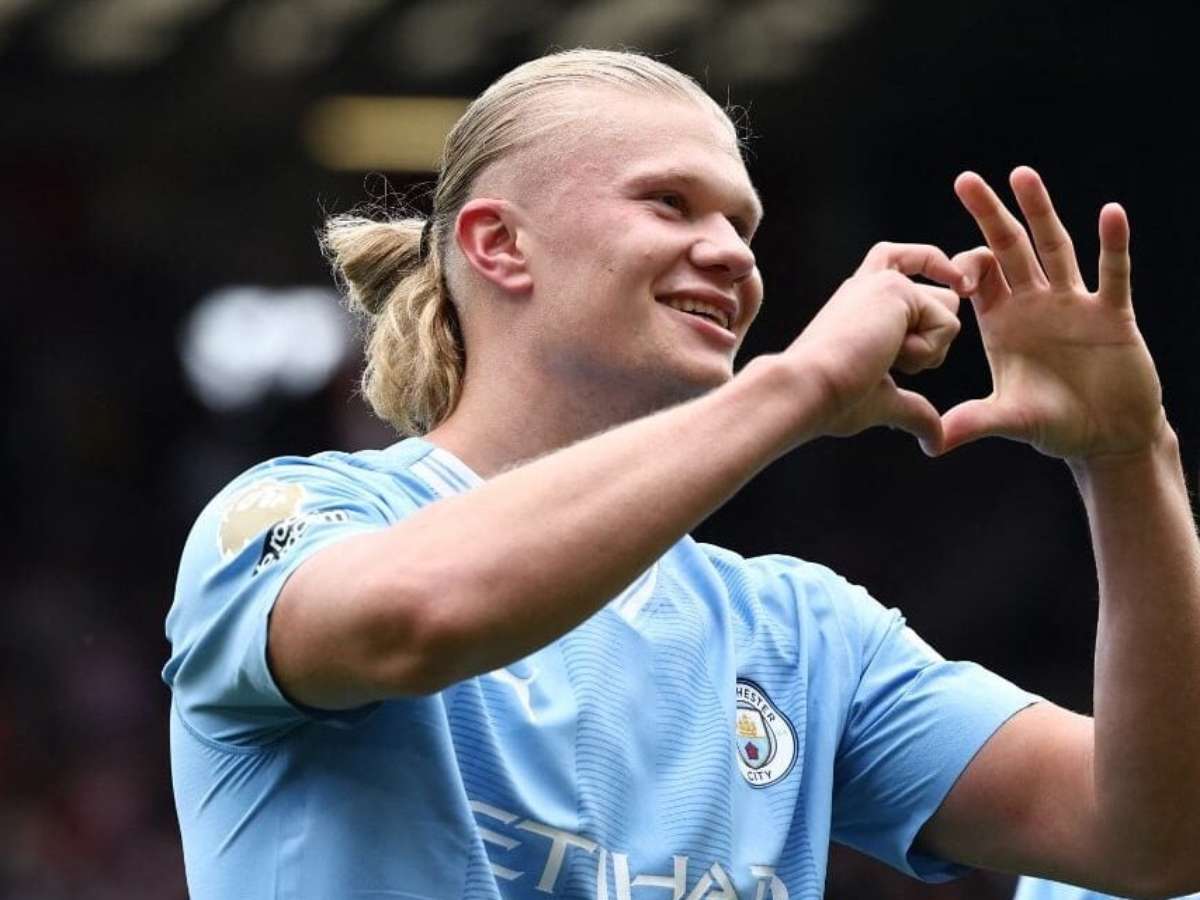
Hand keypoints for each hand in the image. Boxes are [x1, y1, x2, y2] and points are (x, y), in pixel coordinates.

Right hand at [787, 241, 967, 454]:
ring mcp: (882, 282)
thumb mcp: (882, 400)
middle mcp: (870, 285)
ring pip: (950, 310)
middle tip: (888, 361)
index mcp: (861, 304)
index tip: (959, 286)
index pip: (904, 263)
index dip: (936, 267)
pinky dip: (925, 352)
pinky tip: (886, 354)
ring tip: (881, 358)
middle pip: (946, 296)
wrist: (806, 390)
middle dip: (936, 338)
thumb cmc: (830, 399)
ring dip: (928, 349)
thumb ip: (913, 409)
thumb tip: (936, 441)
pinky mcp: (895, 287)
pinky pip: (948, 324)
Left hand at [943, 167, 1165, 461]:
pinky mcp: (1112, 314)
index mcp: (1002, 322)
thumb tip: (932, 443)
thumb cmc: (1054, 425)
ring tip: (1023, 175)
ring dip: (1040, 212)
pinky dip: (1113, 245)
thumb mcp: (1011, 419)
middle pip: (1009, 249)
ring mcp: (1073, 304)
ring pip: (1055, 248)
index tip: (952, 275)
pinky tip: (1111, 214)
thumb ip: (974, 422)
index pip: (977, 278)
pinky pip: (1113, 274)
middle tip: (965, 179)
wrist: (1106, 438)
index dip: (962, 267)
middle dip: (989, 215)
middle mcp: (1034, 304)